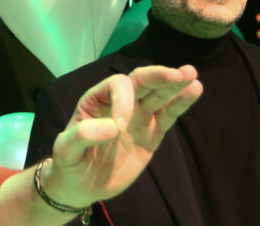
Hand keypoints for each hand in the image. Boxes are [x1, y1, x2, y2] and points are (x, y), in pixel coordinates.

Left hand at [45, 65, 201, 206]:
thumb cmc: (69, 162)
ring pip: (158, 95)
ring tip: (191, 75)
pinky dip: (180, 104)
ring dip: (175, 85)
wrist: (81, 185)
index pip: (118, 86)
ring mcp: (138, 117)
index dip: (123, 101)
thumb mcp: (65, 150)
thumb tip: (113, 127)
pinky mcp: (151, 134)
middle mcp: (120, 102)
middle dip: (158, 76)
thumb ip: (82, 136)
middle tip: (179, 74)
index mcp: (98, 98)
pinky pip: (167, 116)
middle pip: (142, 81)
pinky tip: (194, 90)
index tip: (119, 127)